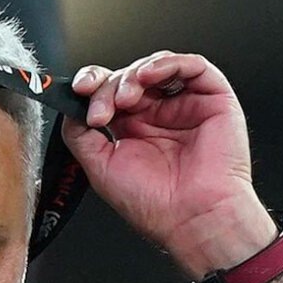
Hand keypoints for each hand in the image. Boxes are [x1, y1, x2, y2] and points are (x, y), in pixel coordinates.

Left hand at [62, 52, 276, 277]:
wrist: (191, 219)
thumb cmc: (154, 204)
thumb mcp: (99, 166)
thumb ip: (79, 134)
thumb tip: (69, 108)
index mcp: (133, 130)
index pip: (108, 93)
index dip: (92, 86)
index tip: (78, 91)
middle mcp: (158, 115)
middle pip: (127, 77)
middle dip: (108, 86)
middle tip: (101, 110)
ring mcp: (185, 105)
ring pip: (155, 68)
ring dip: (133, 76)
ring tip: (124, 99)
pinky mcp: (214, 99)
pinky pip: (193, 66)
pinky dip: (166, 63)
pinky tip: (148, 76)